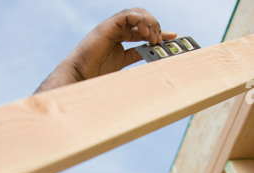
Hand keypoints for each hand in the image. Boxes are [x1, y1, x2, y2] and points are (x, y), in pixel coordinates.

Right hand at [36, 8, 175, 91]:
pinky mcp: (108, 26)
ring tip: (154, 37)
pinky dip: (140, 21)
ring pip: (137, 14)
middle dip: (155, 27)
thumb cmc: (95, 74)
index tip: (173, 37)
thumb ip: (135, 56)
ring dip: (150, 23)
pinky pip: (128, 15)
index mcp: (119, 39)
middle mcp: (116, 30)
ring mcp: (112, 27)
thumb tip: (151, 56)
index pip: (143, 31)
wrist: (80, 76)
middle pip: (142, 19)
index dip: (159, 32)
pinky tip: (145, 33)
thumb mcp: (122, 64)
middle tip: (161, 41)